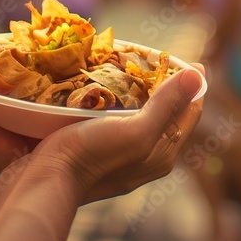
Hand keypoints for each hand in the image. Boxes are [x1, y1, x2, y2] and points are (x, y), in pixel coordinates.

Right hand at [34, 63, 206, 202]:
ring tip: (135, 66)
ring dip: (141, 92)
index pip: (190, 112)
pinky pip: (117, 120)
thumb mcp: (135, 131)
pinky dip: (118, 101)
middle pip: (167, 113)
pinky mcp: (98, 151)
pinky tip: (106, 87)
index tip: (190, 58)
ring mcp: (122, 156)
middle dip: (167, 85)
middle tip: (161, 57)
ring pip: (141, 116)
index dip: (193, 84)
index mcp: (163, 152)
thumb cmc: (91, 156)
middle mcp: (147, 156)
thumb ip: (166, 105)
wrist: (42, 183)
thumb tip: (198, 75)